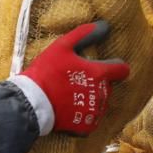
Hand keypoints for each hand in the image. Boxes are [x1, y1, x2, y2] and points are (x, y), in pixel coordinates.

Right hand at [20, 20, 129, 134]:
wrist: (31, 103)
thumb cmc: (46, 72)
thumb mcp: (62, 46)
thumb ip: (85, 34)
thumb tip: (105, 26)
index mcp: (100, 74)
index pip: (122, 69)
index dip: (115, 66)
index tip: (104, 66)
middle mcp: (102, 94)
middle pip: (107, 86)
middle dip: (96, 83)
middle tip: (75, 81)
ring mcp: (95, 112)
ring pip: (99, 103)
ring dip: (89, 99)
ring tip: (69, 96)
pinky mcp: (86, 127)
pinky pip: (91, 120)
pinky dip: (82, 116)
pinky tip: (69, 110)